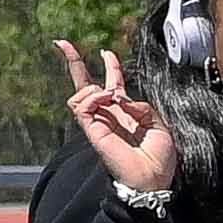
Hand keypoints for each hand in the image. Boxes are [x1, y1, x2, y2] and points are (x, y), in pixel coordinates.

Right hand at [57, 45, 172, 194]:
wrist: (153, 179)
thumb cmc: (159, 156)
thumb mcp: (158, 124)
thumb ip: (141, 106)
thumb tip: (119, 95)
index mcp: (124, 112)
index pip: (110, 84)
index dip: (109, 67)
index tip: (106, 52)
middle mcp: (108, 115)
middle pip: (85, 85)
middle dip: (74, 62)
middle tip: (63, 43)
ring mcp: (97, 123)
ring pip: (80, 94)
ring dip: (93, 86)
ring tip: (111, 93)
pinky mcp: (92, 131)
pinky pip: (82, 106)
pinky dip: (93, 96)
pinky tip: (108, 99)